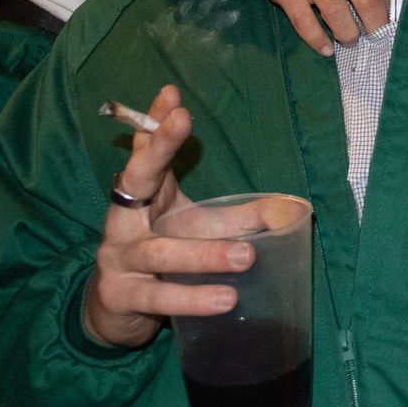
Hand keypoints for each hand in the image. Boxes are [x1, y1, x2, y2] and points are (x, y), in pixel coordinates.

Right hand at [84, 86, 251, 347]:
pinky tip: (224, 300)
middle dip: (158, 148)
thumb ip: (242, 218)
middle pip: (136, 178)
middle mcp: (123, 220)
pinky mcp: (120, 296)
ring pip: (160, 251)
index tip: (171, 94)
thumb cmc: (163, 259)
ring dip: (204, 254)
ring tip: (246, 256)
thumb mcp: (201, 230)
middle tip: (181, 120)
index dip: (155, 123)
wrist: (115, 312)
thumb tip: (292, 209)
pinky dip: (192, 299)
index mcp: (145, 196)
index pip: (147, 152)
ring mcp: (117, 257)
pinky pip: (158, 298)